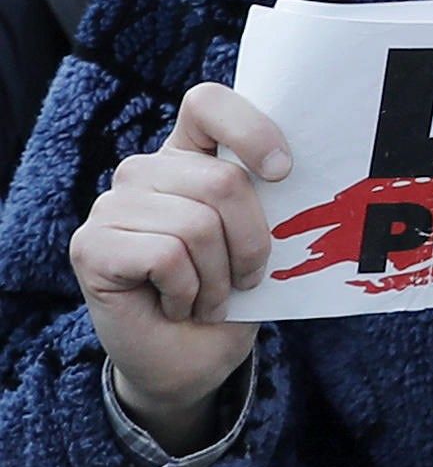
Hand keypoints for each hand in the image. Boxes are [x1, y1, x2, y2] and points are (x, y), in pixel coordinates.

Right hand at [71, 85, 289, 449]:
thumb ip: (272, 202)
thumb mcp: (265, 243)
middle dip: (252, 242)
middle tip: (245, 279)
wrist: (190, 362)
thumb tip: (307, 176)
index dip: (249, 129)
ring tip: (209, 297)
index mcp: (189, 157)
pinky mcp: (90, 246)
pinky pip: (166, 257)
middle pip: (220, 180)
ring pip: (196, 225)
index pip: (208, 103)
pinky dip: (188, 293)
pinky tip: (177, 305)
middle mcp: (144, 173)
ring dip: (219, 278)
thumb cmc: (232, 297)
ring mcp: (111, 206)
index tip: (283, 172)